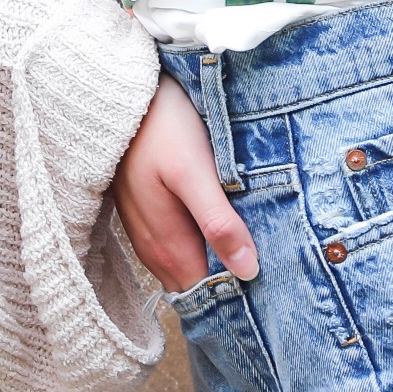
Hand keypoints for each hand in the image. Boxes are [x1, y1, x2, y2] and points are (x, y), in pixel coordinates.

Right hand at [114, 76, 257, 294]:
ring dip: (216, 263)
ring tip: (255, 251)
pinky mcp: (147, 216)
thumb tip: (247, 271)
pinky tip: (224, 228)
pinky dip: (201, 245)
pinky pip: (177, 246)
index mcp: (167, 246)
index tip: (272, 286)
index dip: (237, 295)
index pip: (205, 293)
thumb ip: (218, 222)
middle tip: (273, 270)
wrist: (119, 96)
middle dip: (229, 281)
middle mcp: (152, 250)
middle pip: (195, 283)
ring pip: (186, 266)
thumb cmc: (161, 129)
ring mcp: (146, 233)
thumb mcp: (194, 172)